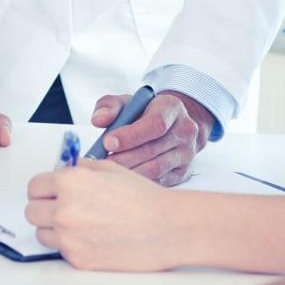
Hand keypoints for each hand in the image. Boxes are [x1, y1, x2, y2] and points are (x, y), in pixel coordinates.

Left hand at [24, 158, 188, 270]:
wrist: (168, 228)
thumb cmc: (145, 199)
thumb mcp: (111, 169)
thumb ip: (82, 169)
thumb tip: (67, 170)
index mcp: (70, 182)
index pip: (34, 187)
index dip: (44, 189)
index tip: (51, 193)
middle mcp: (64, 209)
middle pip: (31, 211)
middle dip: (45, 209)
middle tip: (64, 209)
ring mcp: (69, 237)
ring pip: (42, 234)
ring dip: (54, 229)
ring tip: (81, 225)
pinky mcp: (78, 259)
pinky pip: (61, 251)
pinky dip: (72, 246)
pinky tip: (93, 238)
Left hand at [89, 90, 211, 183]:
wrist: (171, 125)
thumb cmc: (144, 113)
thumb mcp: (126, 102)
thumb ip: (109, 106)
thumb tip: (99, 120)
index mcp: (172, 107)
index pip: (155, 123)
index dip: (130, 136)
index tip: (107, 142)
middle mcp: (184, 130)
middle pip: (153, 148)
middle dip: (124, 157)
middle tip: (102, 162)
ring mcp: (186, 153)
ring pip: (156, 168)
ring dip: (130, 171)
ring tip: (110, 171)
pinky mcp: (182, 172)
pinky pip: (159, 181)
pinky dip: (139, 182)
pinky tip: (122, 180)